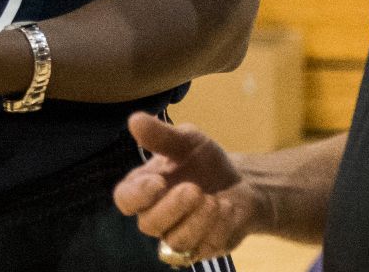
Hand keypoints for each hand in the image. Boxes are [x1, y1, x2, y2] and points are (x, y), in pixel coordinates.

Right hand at [113, 112, 267, 261]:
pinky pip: (203, 248)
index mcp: (143, 189)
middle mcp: (156, 215)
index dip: (137, 195)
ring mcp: (178, 235)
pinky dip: (217, 228)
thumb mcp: (187, 140)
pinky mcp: (202, 249)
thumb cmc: (204, 160)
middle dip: (172, 208)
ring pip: (175, 241)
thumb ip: (161, 135)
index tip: (157, 181)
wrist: (242, 183)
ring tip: (214, 201)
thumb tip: (134, 120)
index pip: (125, 200)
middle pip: (149, 224)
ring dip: (196, 221)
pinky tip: (228, 209)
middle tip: (194, 189)